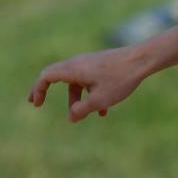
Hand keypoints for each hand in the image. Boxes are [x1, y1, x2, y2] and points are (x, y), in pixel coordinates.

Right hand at [27, 44, 149, 120]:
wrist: (141, 60)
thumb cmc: (120, 79)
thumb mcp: (100, 100)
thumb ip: (82, 110)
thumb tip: (71, 117)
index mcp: (73, 69)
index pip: (46, 76)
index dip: (38, 90)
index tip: (36, 104)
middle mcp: (77, 63)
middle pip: (55, 76)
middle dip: (45, 90)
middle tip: (36, 102)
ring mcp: (88, 63)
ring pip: (75, 82)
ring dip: (75, 99)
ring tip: (81, 115)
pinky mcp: (99, 65)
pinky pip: (88, 80)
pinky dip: (89, 94)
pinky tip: (103, 112)